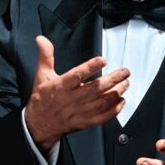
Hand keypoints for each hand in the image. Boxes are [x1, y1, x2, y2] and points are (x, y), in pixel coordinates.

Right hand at [25, 35, 129, 151]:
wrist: (39, 124)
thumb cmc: (42, 99)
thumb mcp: (42, 75)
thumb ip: (45, 56)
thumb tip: (42, 40)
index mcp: (61, 86)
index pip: (77, 75)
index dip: (90, 67)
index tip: (102, 60)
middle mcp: (72, 99)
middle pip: (96, 88)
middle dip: (113, 79)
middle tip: (125, 72)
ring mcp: (79, 112)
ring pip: (102, 103)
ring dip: (117, 93)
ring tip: (125, 83)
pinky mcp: (85, 122)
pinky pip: (103, 117)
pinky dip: (114, 110)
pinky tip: (121, 101)